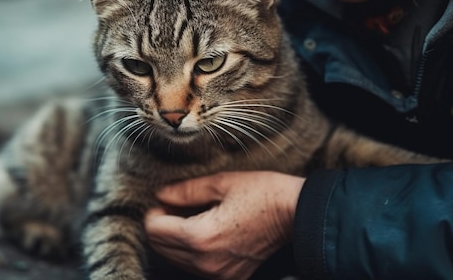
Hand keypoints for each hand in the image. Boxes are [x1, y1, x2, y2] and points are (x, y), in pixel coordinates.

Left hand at [144, 171, 304, 278]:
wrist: (297, 214)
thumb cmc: (263, 193)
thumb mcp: (221, 183)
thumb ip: (184, 191)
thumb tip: (159, 195)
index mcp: (201, 237)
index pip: (154, 230)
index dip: (154, 211)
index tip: (166, 198)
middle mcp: (206, 262)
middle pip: (160, 247)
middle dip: (162, 225)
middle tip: (177, 206)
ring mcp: (218, 274)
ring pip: (175, 259)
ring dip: (175, 238)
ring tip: (193, 217)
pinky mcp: (228, 277)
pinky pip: (195, 266)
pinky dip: (192, 250)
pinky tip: (206, 231)